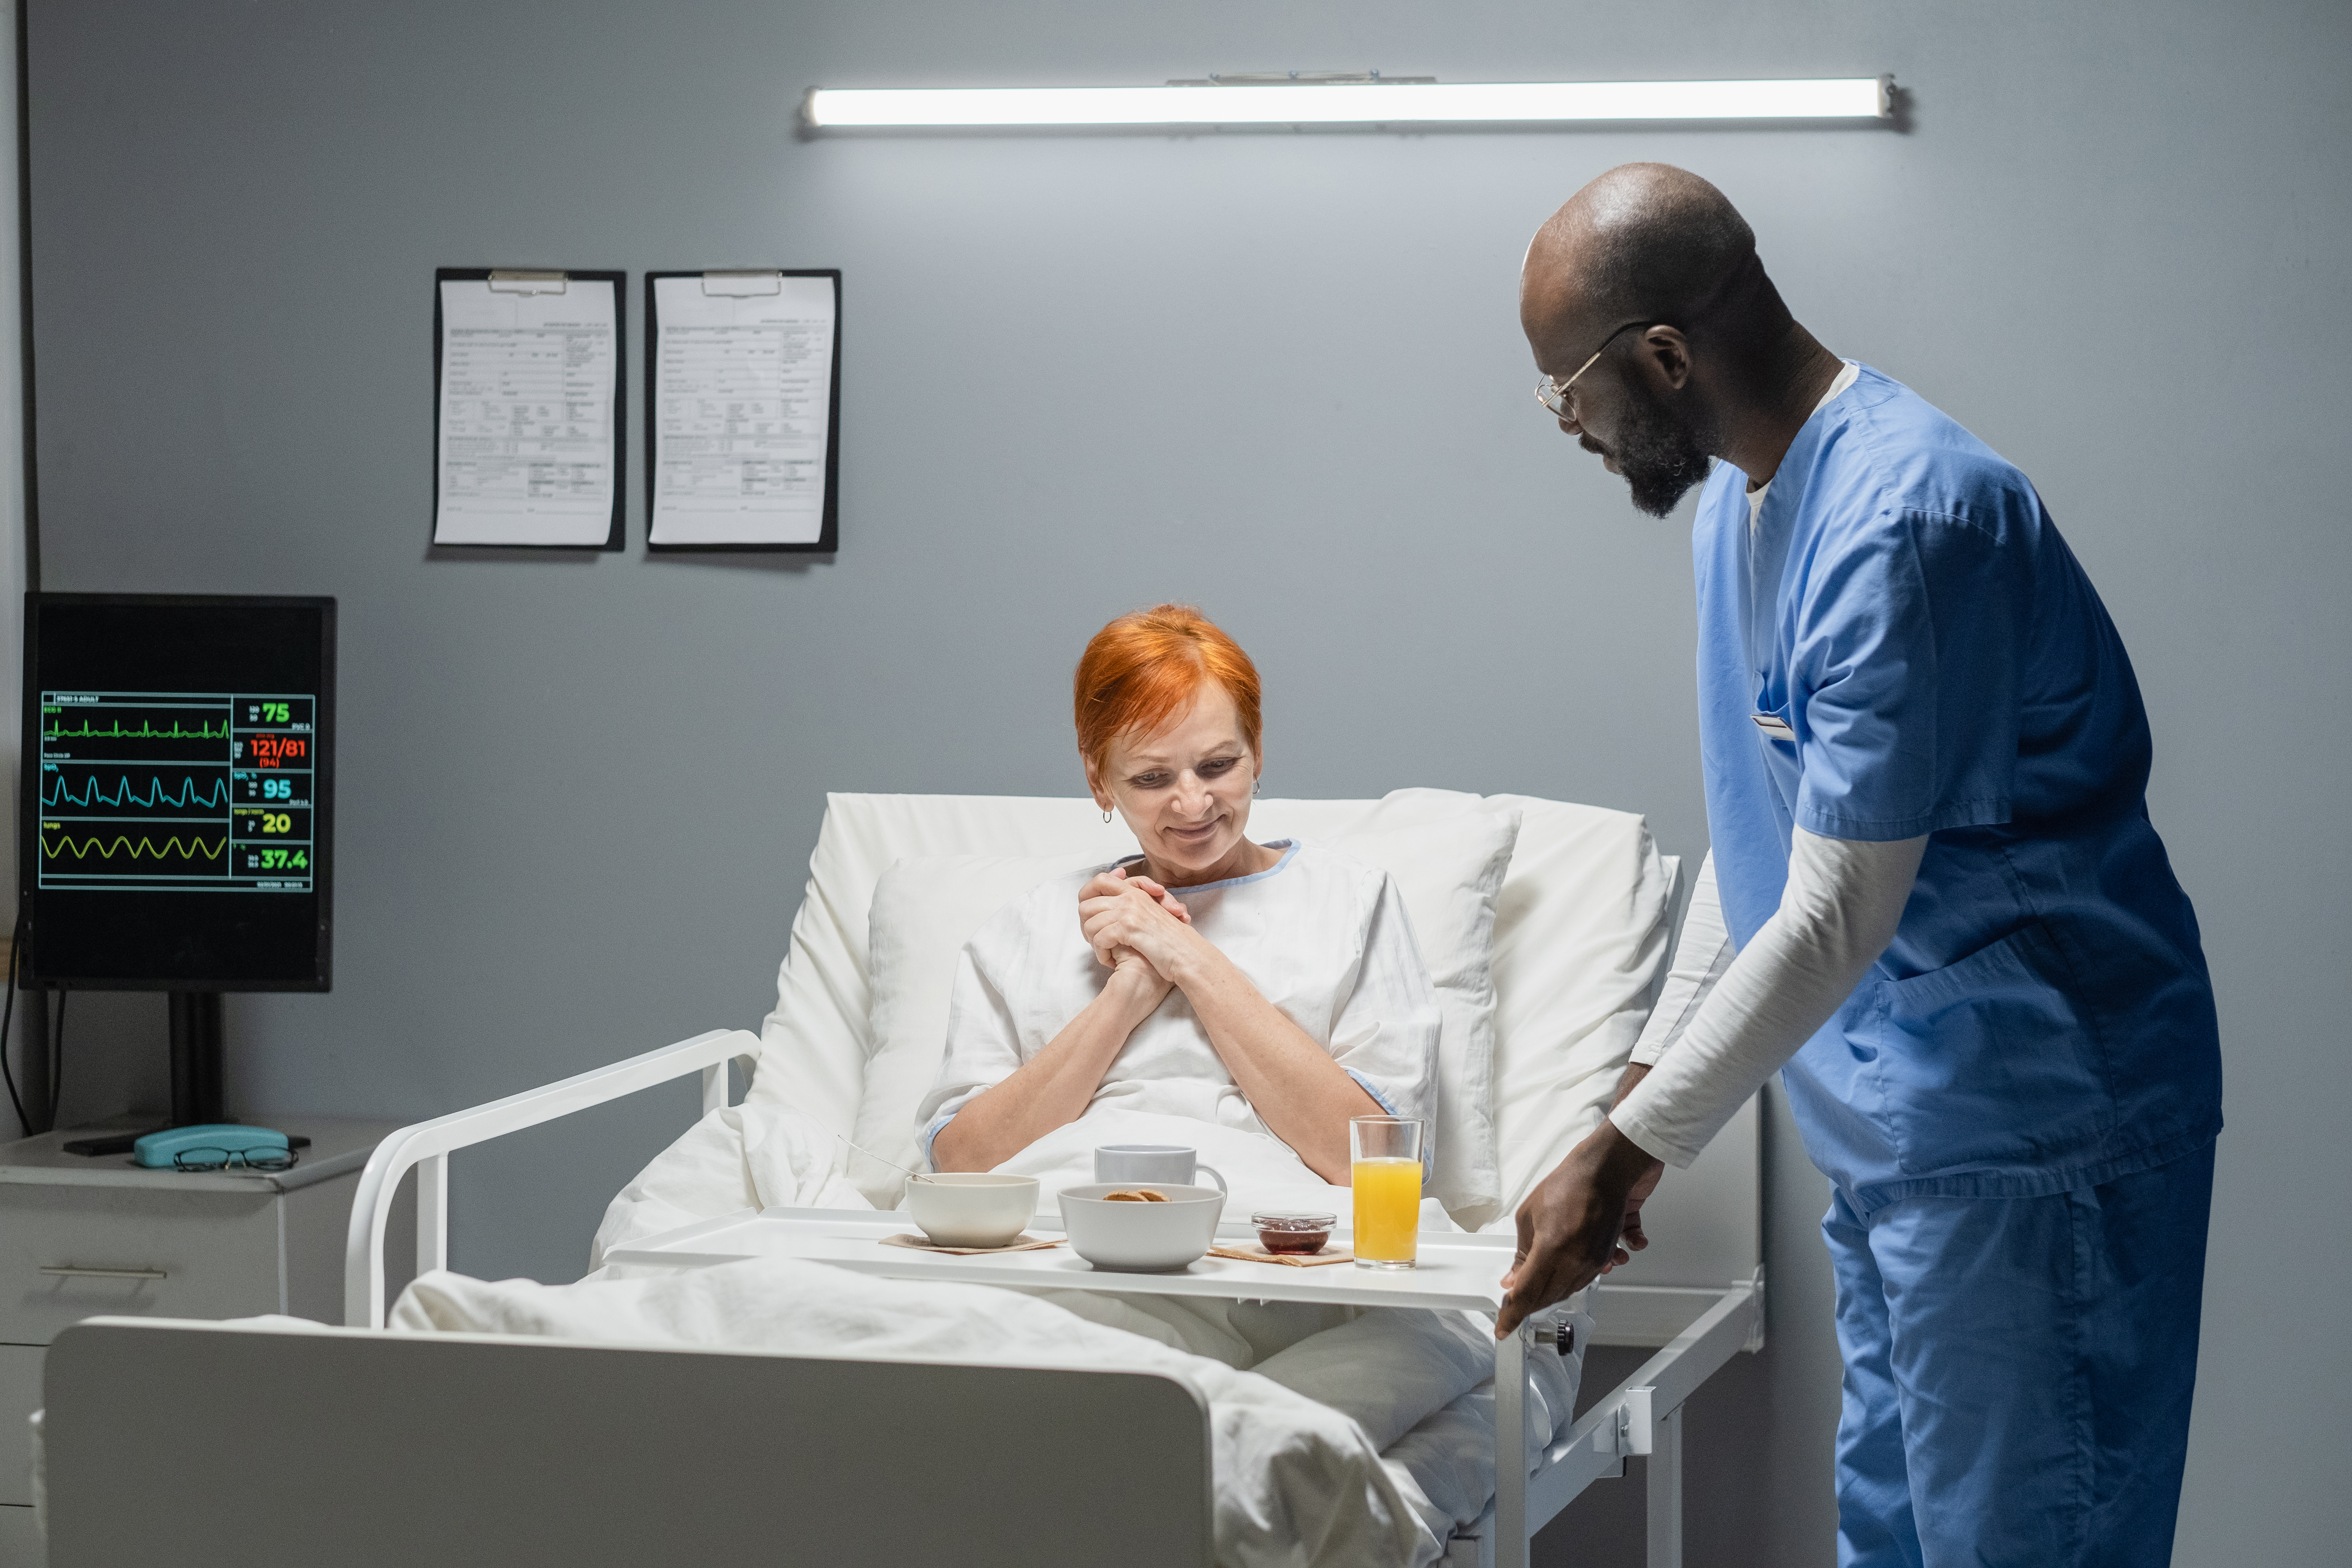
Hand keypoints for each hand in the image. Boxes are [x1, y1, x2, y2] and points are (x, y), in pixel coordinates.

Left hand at [1079, 869, 1195, 975]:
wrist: (1188, 955)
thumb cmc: (1172, 942)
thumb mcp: (1153, 918)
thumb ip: (1134, 909)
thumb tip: (1109, 916)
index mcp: (1135, 892)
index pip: (1101, 880)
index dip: (1089, 895)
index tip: (1091, 917)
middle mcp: (1130, 897)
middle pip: (1086, 904)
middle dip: (1086, 926)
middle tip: (1096, 942)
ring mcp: (1129, 910)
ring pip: (1089, 923)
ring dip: (1093, 943)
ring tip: (1104, 954)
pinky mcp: (1129, 927)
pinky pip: (1099, 938)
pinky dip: (1101, 954)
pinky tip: (1110, 962)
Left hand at [1495, 1121, 1664, 1337]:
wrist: (1610, 1165)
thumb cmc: (1572, 1181)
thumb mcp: (1530, 1214)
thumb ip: (1523, 1251)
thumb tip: (1515, 1278)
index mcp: (1552, 1250)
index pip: (1528, 1293)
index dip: (1513, 1314)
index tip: (1503, 1328)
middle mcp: (1576, 1260)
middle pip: (1551, 1295)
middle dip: (1533, 1302)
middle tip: (1516, 1304)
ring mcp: (1596, 1258)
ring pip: (1573, 1288)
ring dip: (1557, 1289)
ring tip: (1542, 1285)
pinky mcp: (1609, 1251)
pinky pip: (1595, 1273)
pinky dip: (1587, 1273)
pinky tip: (1583, 1266)